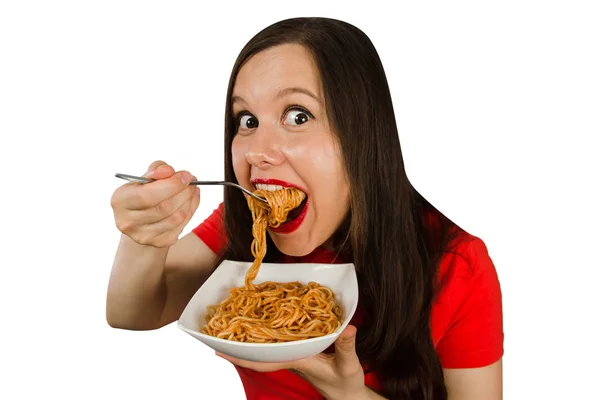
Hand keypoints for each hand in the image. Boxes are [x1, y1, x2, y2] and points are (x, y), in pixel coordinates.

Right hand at [110, 160, 199, 247]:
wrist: (142, 218)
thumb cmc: (144, 192)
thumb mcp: (146, 177)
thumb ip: (157, 169)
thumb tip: (169, 171)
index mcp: (120, 201)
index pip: (147, 196)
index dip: (170, 185)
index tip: (186, 175)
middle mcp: (127, 222)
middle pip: (164, 208)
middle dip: (183, 192)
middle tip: (192, 181)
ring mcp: (142, 236)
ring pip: (175, 218)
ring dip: (189, 201)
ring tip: (192, 189)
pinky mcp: (158, 242)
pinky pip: (181, 226)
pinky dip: (190, 210)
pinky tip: (191, 201)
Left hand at [216, 325, 377, 399]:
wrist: (347, 394)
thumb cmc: (345, 383)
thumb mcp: (348, 365)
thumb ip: (345, 347)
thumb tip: (347, 327)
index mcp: (298, 361)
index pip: (264, 360)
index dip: (242, 356)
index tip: (219, 350)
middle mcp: (291, 358)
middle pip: (260, 351)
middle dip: (241, 341)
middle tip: (219, 326)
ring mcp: (294, 355)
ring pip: (268, 346)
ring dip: (252, 336)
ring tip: (234, 320)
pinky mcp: (300, 352)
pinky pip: (279, 342)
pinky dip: (268, 333)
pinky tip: (262, 323)